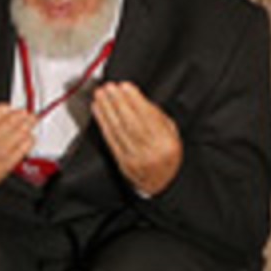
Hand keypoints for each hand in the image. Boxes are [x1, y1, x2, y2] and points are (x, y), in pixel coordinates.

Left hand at [89, 81, 182, 198]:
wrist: (162, 184)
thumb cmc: (167, 155)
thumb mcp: (172, 134)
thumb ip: (157, 117)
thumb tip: (137, 99)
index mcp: (167, 143)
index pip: (150, 118)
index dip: (135, 100)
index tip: (125, 86)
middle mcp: (151, 152)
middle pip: (131, 123)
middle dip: (118, 102)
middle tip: (109, 87)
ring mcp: (135, 159)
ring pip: (119, 130)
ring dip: (107, 109)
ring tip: (101, 94)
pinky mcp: (122, 162)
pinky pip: (110, 139)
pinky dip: (103, 122)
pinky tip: (98, 110)